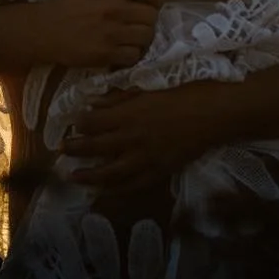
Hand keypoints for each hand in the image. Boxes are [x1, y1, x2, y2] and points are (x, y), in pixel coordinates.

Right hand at [35, 0, 166, 69]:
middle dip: (147, 20)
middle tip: (136, 22)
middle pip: (153, 15)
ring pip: (147, 36)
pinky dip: (130, 54)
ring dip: (141, 38)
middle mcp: (114, 5)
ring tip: (129, 36)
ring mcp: (111, 31)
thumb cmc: (73, 2)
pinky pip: (135, 55)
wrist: (46, 29)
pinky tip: (121, 49)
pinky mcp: (106, 53)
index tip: (148, 3)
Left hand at [62, 81, 229, 195]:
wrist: (217, 114)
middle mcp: (132, 139)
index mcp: (129, 114)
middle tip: (62, 151)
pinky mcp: (159, 171)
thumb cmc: (187, 92)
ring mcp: (145, 159)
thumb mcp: (151, 86)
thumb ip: (121, 97)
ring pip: (109, 172)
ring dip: (88, 176)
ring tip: (73, 176)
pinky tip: (104, 191)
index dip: (79, 124)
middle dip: (75, 149)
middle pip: (94, 148)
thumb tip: (95, 102)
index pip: (93, 122)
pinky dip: (115, 189)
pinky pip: (132, 185)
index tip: (72, 123)